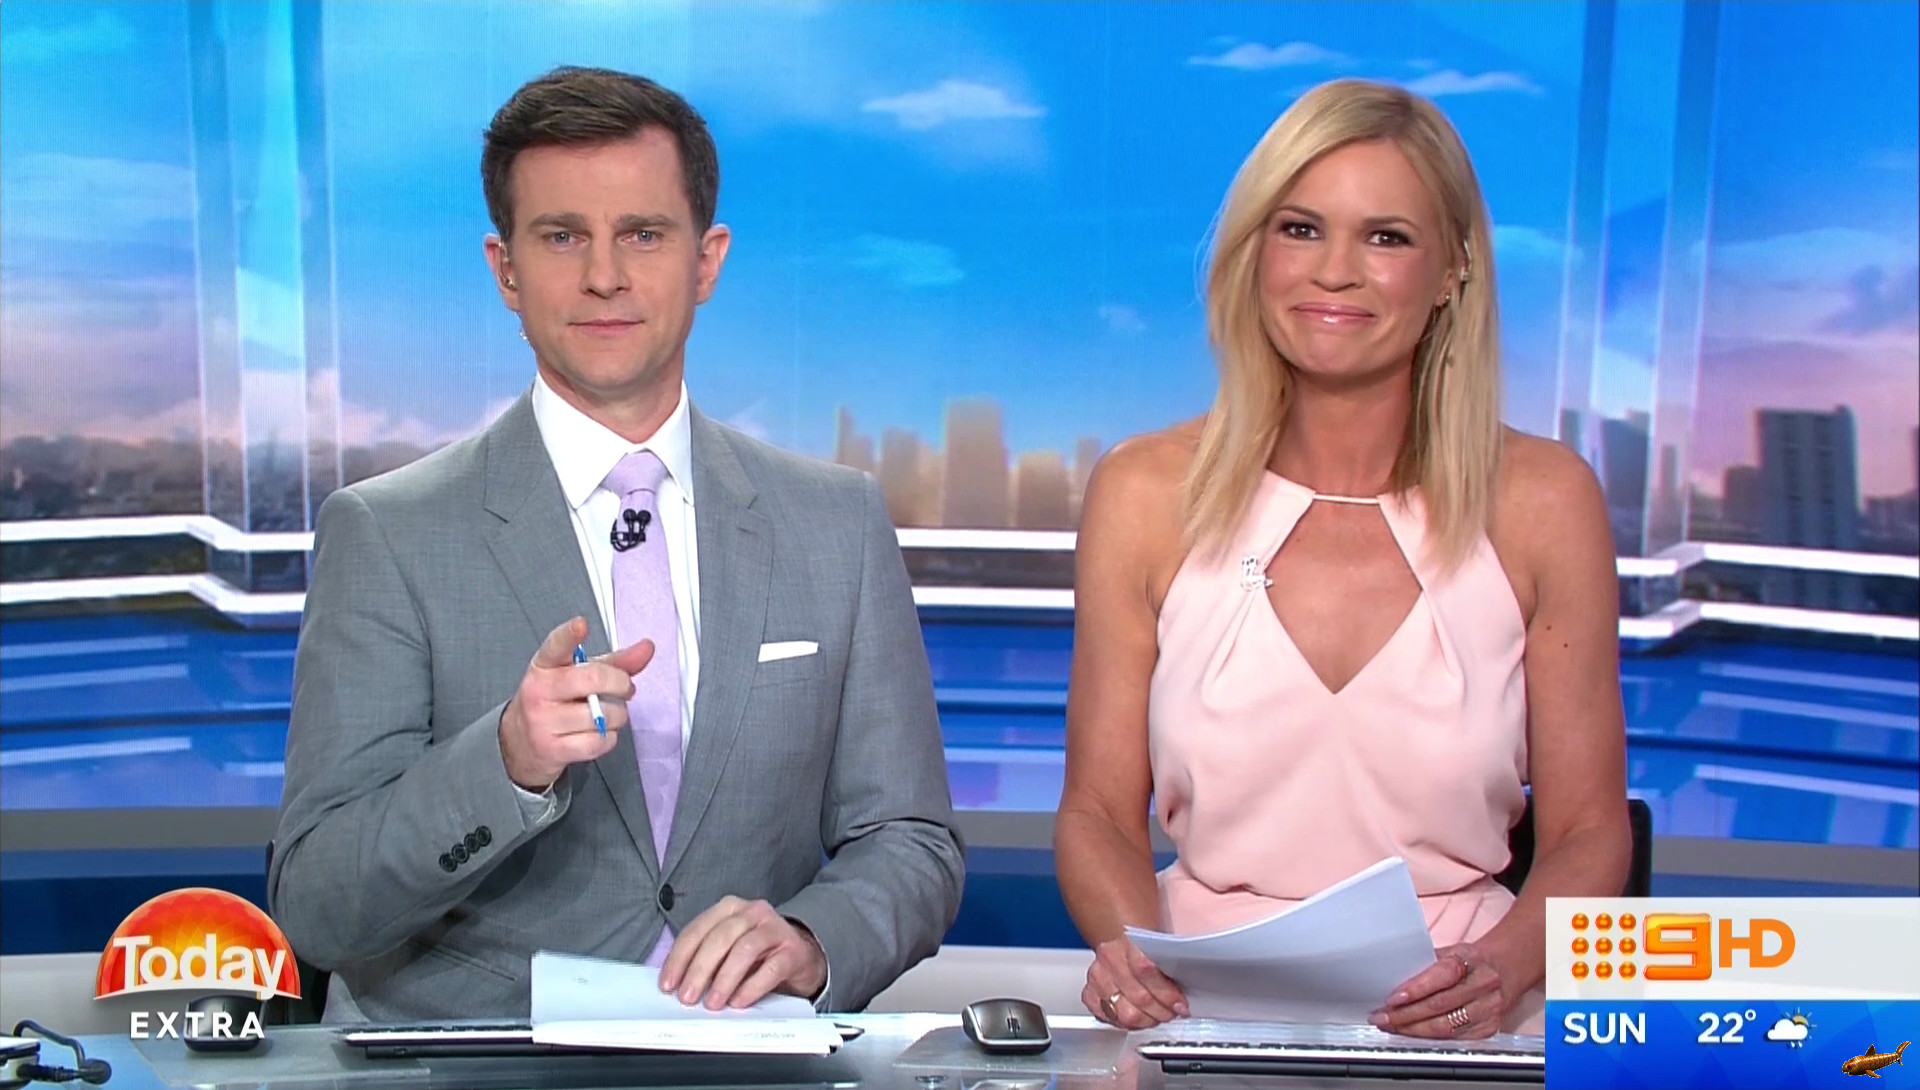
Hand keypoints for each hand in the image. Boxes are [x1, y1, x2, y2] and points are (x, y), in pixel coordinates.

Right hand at [499, 617, 654, 790]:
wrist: (521, 743)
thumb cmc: (556, 702)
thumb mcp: (577, 675)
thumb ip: (613, 662)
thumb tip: (647, 648)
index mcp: (544, 666)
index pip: (555, 646)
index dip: (569, 635)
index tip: (581, 624)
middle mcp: (540, 691)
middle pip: (594, 679)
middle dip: (621, 683)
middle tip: (624, 688)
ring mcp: (543, 721)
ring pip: (603, 714)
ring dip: (618, 715)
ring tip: (607, 714)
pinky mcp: (552, 749)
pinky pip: (599, 741)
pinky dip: (608, 738)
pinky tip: (598, 733)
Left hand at [659, 896, 826, 1010]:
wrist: (801, 954)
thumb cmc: (757, 953)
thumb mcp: (728, 949)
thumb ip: (705, 958)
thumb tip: (678, 983)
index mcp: (729, 908)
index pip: (697, 930)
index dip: (679, 958)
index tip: (668, 984)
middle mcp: (752, 912)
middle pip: (720, 938)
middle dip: (699, 969)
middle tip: (687, 996)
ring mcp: (775, 929)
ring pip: (744, 949)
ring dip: (724, 979)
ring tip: (712, 1002)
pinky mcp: (793, 950)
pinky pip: (771, 968)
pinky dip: (751, 987)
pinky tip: (739, 1001)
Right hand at [1082, 937, 1187, 1028]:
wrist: (1120, 934)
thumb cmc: (1145, 942)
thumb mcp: (1162, 944)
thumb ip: (1172, 965)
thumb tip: (1191, 991)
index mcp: (1128, 940)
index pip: (1146, 970)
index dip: (1167, 993)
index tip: (1181, 1004)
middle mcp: (1109, 958)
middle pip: (1137, 997)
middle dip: (1161, 1012)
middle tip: (1172, 1012)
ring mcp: (1096, 977)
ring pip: (1122, 1014)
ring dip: (1145, 1021)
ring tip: (1156, 1016)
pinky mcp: (1089, 992)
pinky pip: (1106, 1017)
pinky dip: (1124, 1023)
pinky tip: (1136, 1016)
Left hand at [1372, 943, 1507, 1038]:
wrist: (1504, 969)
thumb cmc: (1470, 960)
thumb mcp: (1450, 952)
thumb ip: (1424, 965)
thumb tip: (1390, 980)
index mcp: (1471, 960)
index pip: (1442, 976)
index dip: (1416, 989)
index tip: (1392, 998)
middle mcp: (1484, 984)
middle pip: (1440, 1006)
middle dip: (1406, 1015)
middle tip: (1382, 1018)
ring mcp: (1489, 1009)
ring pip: (1446, 1027)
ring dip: (1413, 1029)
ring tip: (1391, 1027)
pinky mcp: (1488, 1028)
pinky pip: (1454, 1038)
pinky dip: (1429, 1037)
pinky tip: (1412, 1033)